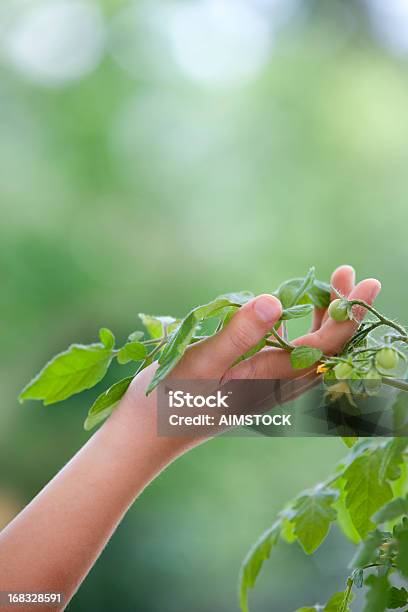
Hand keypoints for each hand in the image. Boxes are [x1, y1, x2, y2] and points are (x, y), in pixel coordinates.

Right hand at [131, 265, 380, 397]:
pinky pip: (290, 357)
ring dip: (323, 320)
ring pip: (309, 354)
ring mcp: (264, 387)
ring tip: (329, 287)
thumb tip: (277, 301)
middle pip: (326, 350)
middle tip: (348, 274)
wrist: (146, 436)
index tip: (367, 282)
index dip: (350, 315)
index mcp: (269, 379)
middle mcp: (275, 386)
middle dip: (342, 312)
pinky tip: (290, 316)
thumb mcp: (200, 362)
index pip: (326, 347)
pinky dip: (301, 332)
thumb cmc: (167, 399)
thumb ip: (238, 334)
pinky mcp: (250, 385)